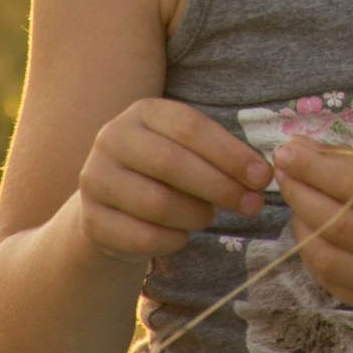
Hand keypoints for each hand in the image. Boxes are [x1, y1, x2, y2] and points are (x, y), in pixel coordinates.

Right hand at [72, 97, 272, 263]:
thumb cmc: (165, 174)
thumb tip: (262, 177)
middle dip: (219, 186)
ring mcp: (94, 178)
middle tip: (251, 205)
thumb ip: (222, 157)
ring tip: (208, 217)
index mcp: (143, 112)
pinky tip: (181, 237)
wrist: (112, 209)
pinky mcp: (90, 220)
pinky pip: (140, 236)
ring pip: (156, 202)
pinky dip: (171, 240)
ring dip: (195, 215)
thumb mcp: (189, 152)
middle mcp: (112, 138)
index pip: (191, 127)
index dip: (231, 153)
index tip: (263, 177)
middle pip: (171, 162)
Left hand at [273, 138, 352, 320]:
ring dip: (302, 226)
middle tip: (283, 172)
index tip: (286, 151)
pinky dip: (315, 255)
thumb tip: (299, 149)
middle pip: (336, 223)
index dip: (313, 168)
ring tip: (297, 201)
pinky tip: (311, 232)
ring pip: (328, 259)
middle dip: (300, 194)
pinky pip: (335, 283)